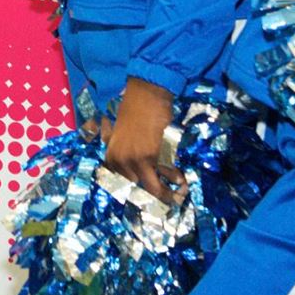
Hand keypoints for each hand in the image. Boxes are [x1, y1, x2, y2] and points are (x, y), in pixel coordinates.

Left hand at [102, 76, 185, 203]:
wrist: (146, 93)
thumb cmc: (133, 110)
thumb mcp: (119, 133)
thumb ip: (122, 152)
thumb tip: (129, 172)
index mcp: (112, 156)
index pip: (121, 184)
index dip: (136, 194)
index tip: (146, 201)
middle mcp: (121, 161)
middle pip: (137, 189)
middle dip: (153, 196)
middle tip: (165, 201)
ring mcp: (137, 160)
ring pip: (153, 188)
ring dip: (167, 195)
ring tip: (176, 199)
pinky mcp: (153, 155)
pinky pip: (167, 173)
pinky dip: (176, 177)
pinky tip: (183, 181)